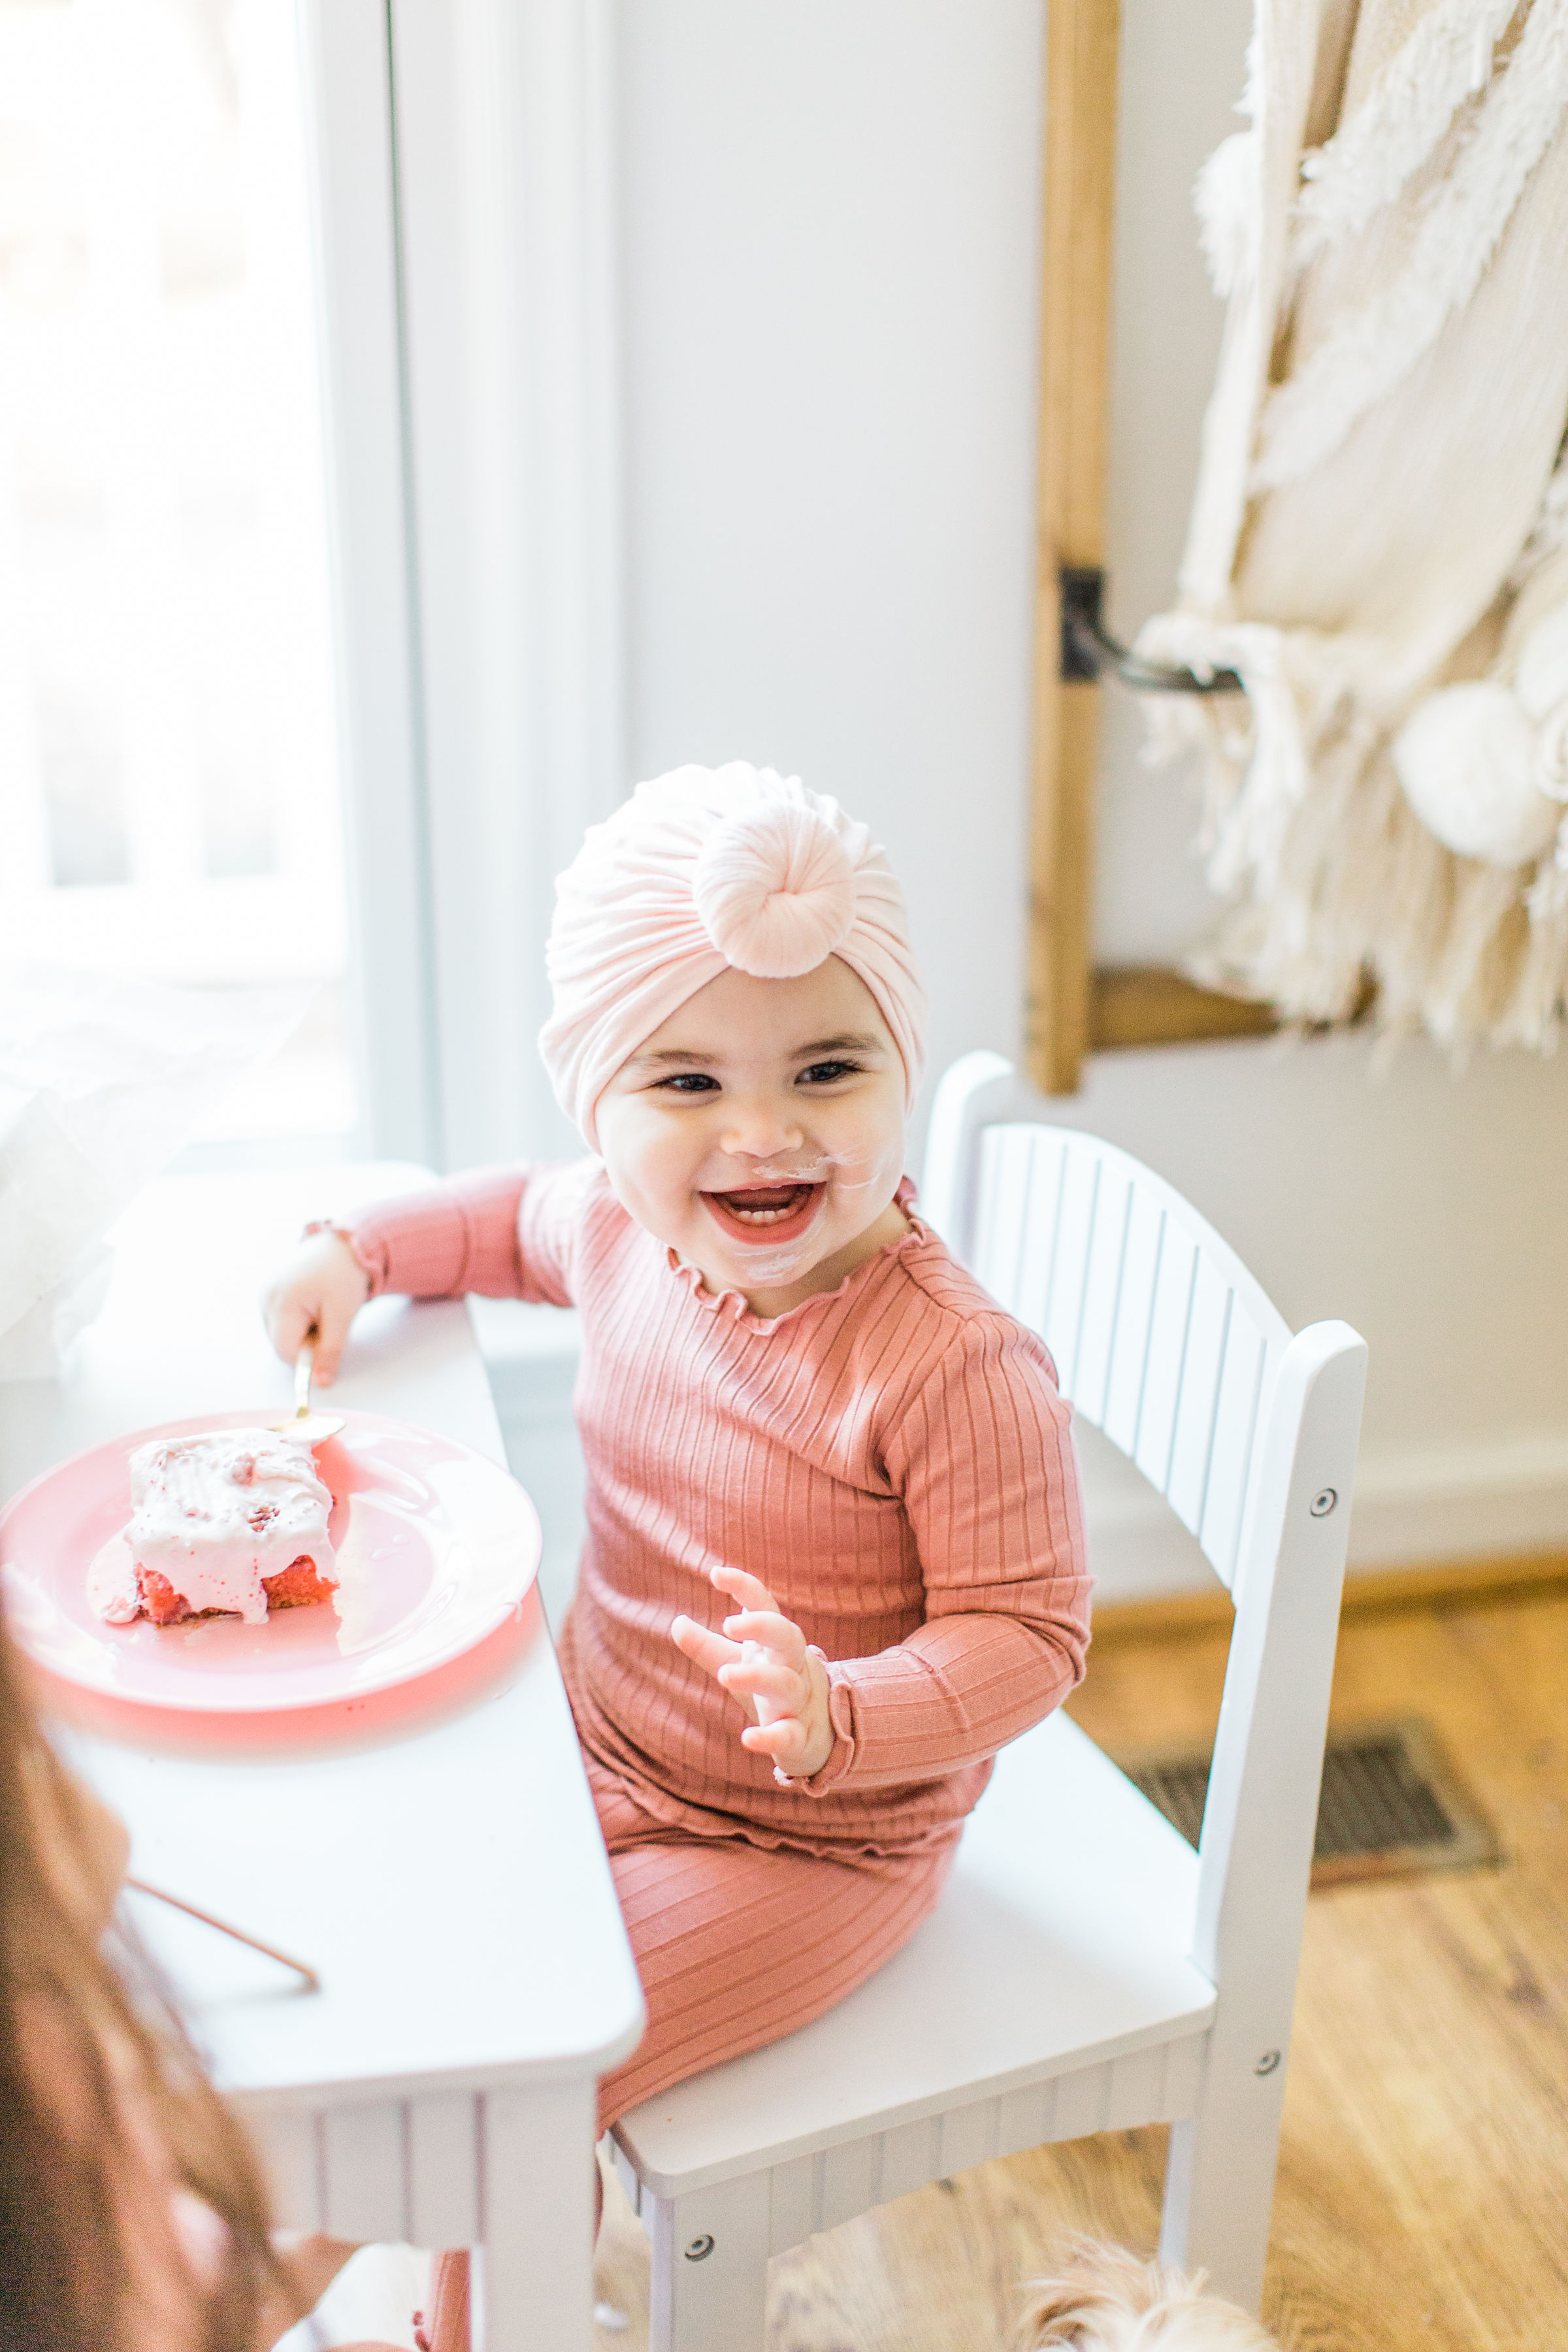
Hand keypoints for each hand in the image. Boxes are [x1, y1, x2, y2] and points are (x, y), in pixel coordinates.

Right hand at [260, 1231, 370, 1385]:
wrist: (341, 1246)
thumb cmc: (344, 1277)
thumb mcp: (343, 1316)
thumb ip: (330, 1351)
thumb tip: (320, 1383)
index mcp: (283, 1302)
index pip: (284, 1350)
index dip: (306, 1355)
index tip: (327, 1342)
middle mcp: (266, 1297)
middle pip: (279, 1343)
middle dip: (304, 1342)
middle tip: (326, 1322)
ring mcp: (263, 1293)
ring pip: (278, 1334)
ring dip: (300, 1332)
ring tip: (319, 1310)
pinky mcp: (265, 1292)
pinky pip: (276, 1321)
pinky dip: (294, 1321)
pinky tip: (308, 1304)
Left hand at [671, 1567, 833, 1781]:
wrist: (820, 1735)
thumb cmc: (771, 1689)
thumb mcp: (739, 1663)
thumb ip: (706, 1646)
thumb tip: (677, 1622)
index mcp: (776, 1644)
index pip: (766, 1607)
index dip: (745, 1588)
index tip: (716, 1574)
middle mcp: (791, 1666)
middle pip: (787, 1636)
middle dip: (762, 1626)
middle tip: (728, 1624)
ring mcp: (798, 1700)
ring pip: (785, 1683)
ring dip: (756, 1677)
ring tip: (723, 1674)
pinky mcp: (799, 1736)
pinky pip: (789, 1735)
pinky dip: (770, 1737)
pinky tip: (748, 1738)